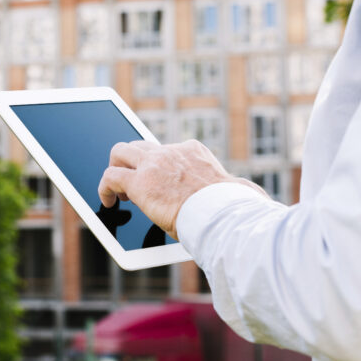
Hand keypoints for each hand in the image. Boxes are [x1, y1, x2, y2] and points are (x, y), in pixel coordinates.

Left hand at [97, 139, 267, 240]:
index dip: (158, 163)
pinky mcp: (140, 183)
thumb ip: (240, 190)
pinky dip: (104, 188)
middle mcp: (172, 152)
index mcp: (194, 152)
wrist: (224, 216)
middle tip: (131, 182)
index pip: (168, 149)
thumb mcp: (239, 193)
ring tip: (116, 191)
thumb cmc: (235, 209)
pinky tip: (107, 202)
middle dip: (131, 161)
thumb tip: (256, 198)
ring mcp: (153, 164)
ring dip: (115, 169)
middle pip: (139, 144)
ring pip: (119, 152)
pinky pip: (110, 177)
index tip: (157, 175)